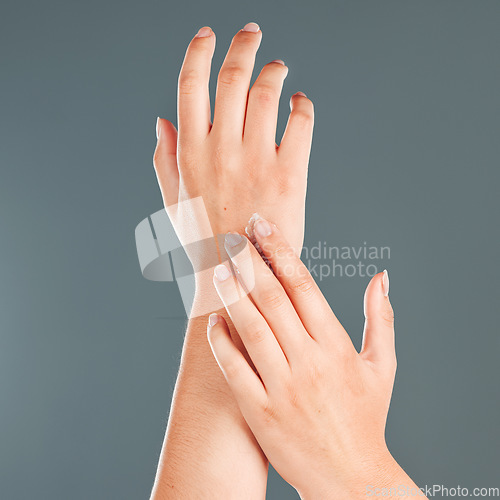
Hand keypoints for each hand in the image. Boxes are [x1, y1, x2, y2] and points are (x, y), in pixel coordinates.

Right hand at [153, 23, 313, 302]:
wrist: (239, 279)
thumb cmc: (206, 243)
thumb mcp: (176, 202)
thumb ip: (165, 160)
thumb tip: (159, 121)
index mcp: (190, 153)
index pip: (190, 84)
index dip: (199, 51)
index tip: (208, 34)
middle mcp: (221, 150)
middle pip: (233, 77)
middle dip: (243, 46)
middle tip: (252, 34)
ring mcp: (256, 161)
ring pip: (268, 92)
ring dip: (276, 72)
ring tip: (280, 70)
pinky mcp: (290, 174)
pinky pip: (301, 121)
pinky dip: (303, 105)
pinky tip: (300, 104)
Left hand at [207, 218, 424, 498]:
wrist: (350, 478)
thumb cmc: (366, 418)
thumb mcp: (382, 367)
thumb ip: (381, 318)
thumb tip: (382, 277)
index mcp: (336, 346)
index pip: (303, 286)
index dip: (280, 252)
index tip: (262, 227)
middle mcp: (308, 362)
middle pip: (272, 300)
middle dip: (249, 263)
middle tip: (231, 237)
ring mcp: (282, 388)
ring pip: (252, 329)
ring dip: (232, 295)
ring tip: (217, 268)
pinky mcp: (260, 411)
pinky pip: (235, 369)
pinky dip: (221, 342)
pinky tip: (213, 320)